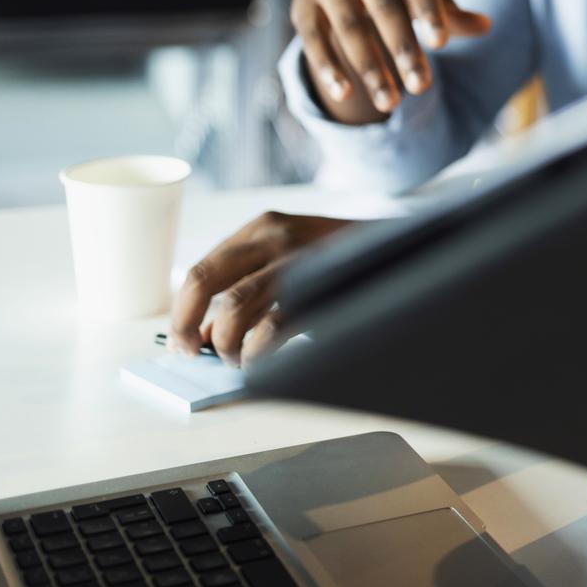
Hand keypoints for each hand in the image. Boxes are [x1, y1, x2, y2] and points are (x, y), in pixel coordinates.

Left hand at [167, 212, 355, 363]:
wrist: (405, 247)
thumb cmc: (344, 257)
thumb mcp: (292, 253)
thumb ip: (249, 283)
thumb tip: (205, 334)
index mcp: (263, 225)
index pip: (202, 269)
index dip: (183, 311)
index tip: (182, 340)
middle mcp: (275, 236)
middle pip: (205, 281)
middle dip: (186, 324)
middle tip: (190, 352)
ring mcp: (298, 260)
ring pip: (234, 307)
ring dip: (225, 344)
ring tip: (236, 359)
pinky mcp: (320, 286)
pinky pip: (271, 326)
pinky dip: (256, 352)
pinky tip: (259, 360)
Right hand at [291, 0, 490, 122]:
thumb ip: (450, 11)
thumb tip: (486, 27)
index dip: (428, 10)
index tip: (442, 45)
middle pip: (383, 5)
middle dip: (403, 48)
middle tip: (422, 87)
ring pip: (348, 27)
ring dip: (370, 68)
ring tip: (391, 104)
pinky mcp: (301, 7)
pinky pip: (313, 40)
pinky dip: (328, 68)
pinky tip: (345, 96)